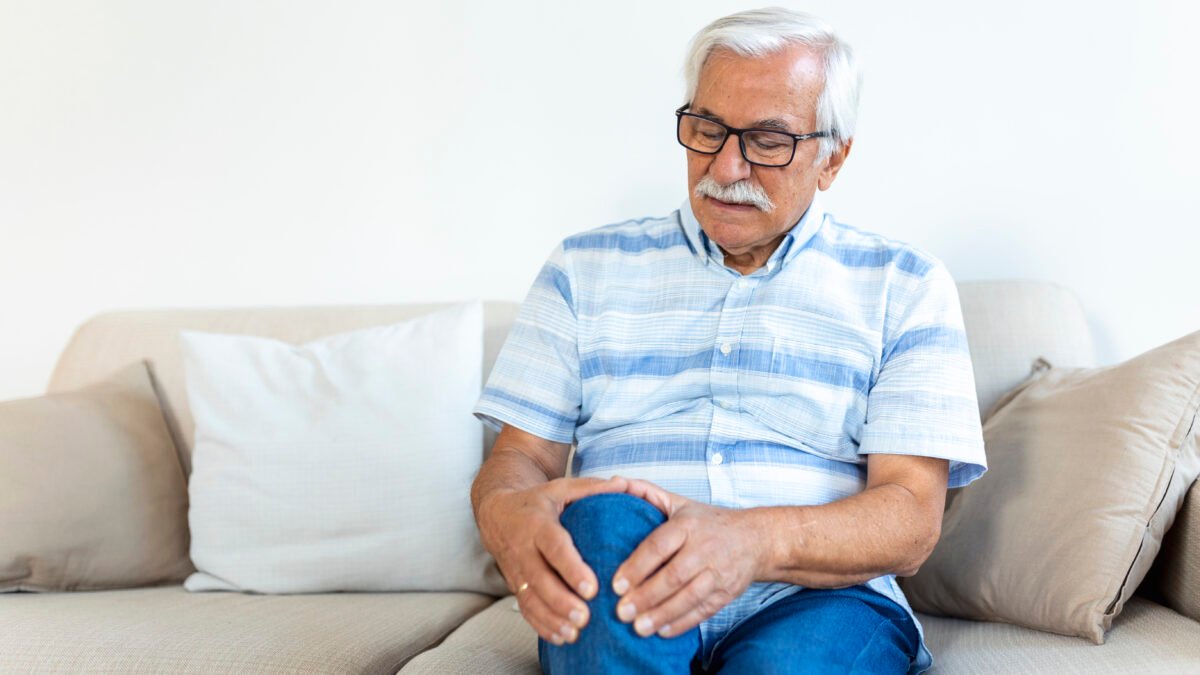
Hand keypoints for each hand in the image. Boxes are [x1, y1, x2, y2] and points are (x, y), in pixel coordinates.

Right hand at [476, 476, 629, 644]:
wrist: (496, 513)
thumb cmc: (537, 501)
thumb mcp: (560, 488)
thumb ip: (590, 488)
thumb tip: (623, 484)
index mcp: (538, 524)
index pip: (554, 547)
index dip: (571, 568)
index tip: (591, 587)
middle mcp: (523, 549)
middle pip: (540, 579)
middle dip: (561, 600)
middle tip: (585, 616)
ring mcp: (516, 570)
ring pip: (531, 598)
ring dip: (552, 618)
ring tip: (575, 633)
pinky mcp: (515, 585)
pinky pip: (525, 608)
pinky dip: (541, 625)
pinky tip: (561, 637)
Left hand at [609, 478, 768, 638]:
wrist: (756, 538)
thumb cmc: (708, 522)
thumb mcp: (679, 502)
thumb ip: (646, 493)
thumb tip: (614, 482)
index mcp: (688, 525)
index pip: (659, 546)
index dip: (637, 566)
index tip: (616, 584)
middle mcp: (704, 548)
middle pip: (674, 576)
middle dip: (646, 596)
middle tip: (621, 611)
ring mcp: (718, 572)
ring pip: (689, 597)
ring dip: (662, 614)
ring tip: (638, 628)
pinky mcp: (727, 592)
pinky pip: (704, 610)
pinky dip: (683, 623)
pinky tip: (662, 632)